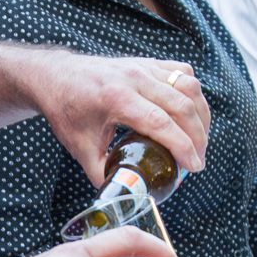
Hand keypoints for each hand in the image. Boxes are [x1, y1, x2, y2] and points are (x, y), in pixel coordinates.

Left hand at [27, 50, 209, 187]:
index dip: (183, 147)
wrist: (55, 77)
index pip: (161, 124)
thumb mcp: (81, 148)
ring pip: (188, 86)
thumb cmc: (67, 112)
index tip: (195, 167)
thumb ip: (104, 174)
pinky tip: (192, 112)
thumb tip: (127, 194)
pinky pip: (182, 73)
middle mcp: (134, 78)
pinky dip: (193, 93)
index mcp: (116, 99)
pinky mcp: (147, 62)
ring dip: (201, 114)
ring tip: (200, 139)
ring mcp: (142, 66)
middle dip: (198, 136)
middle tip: (199, 159)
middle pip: (182, 105)